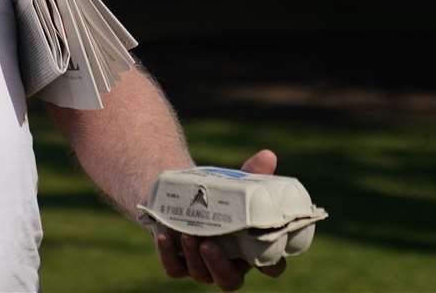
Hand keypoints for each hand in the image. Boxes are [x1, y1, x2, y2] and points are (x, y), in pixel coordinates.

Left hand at [154, 150, 286, 290]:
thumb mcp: (235, 184)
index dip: (271, 264)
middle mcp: (229, 265)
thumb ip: (253, 174)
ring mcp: (202, 267)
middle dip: (220, 266)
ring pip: (201, 275)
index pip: (271, 267)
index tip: (264, 250)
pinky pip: (173, 268)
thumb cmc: (218, 195)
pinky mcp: (177, 264)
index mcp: (252, 251)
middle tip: (210, 244)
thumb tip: (268, 155)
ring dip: (194, 256)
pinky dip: (168, 253)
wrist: (181, 194)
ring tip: (188, 233)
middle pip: (231, 281)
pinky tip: (164, 235)